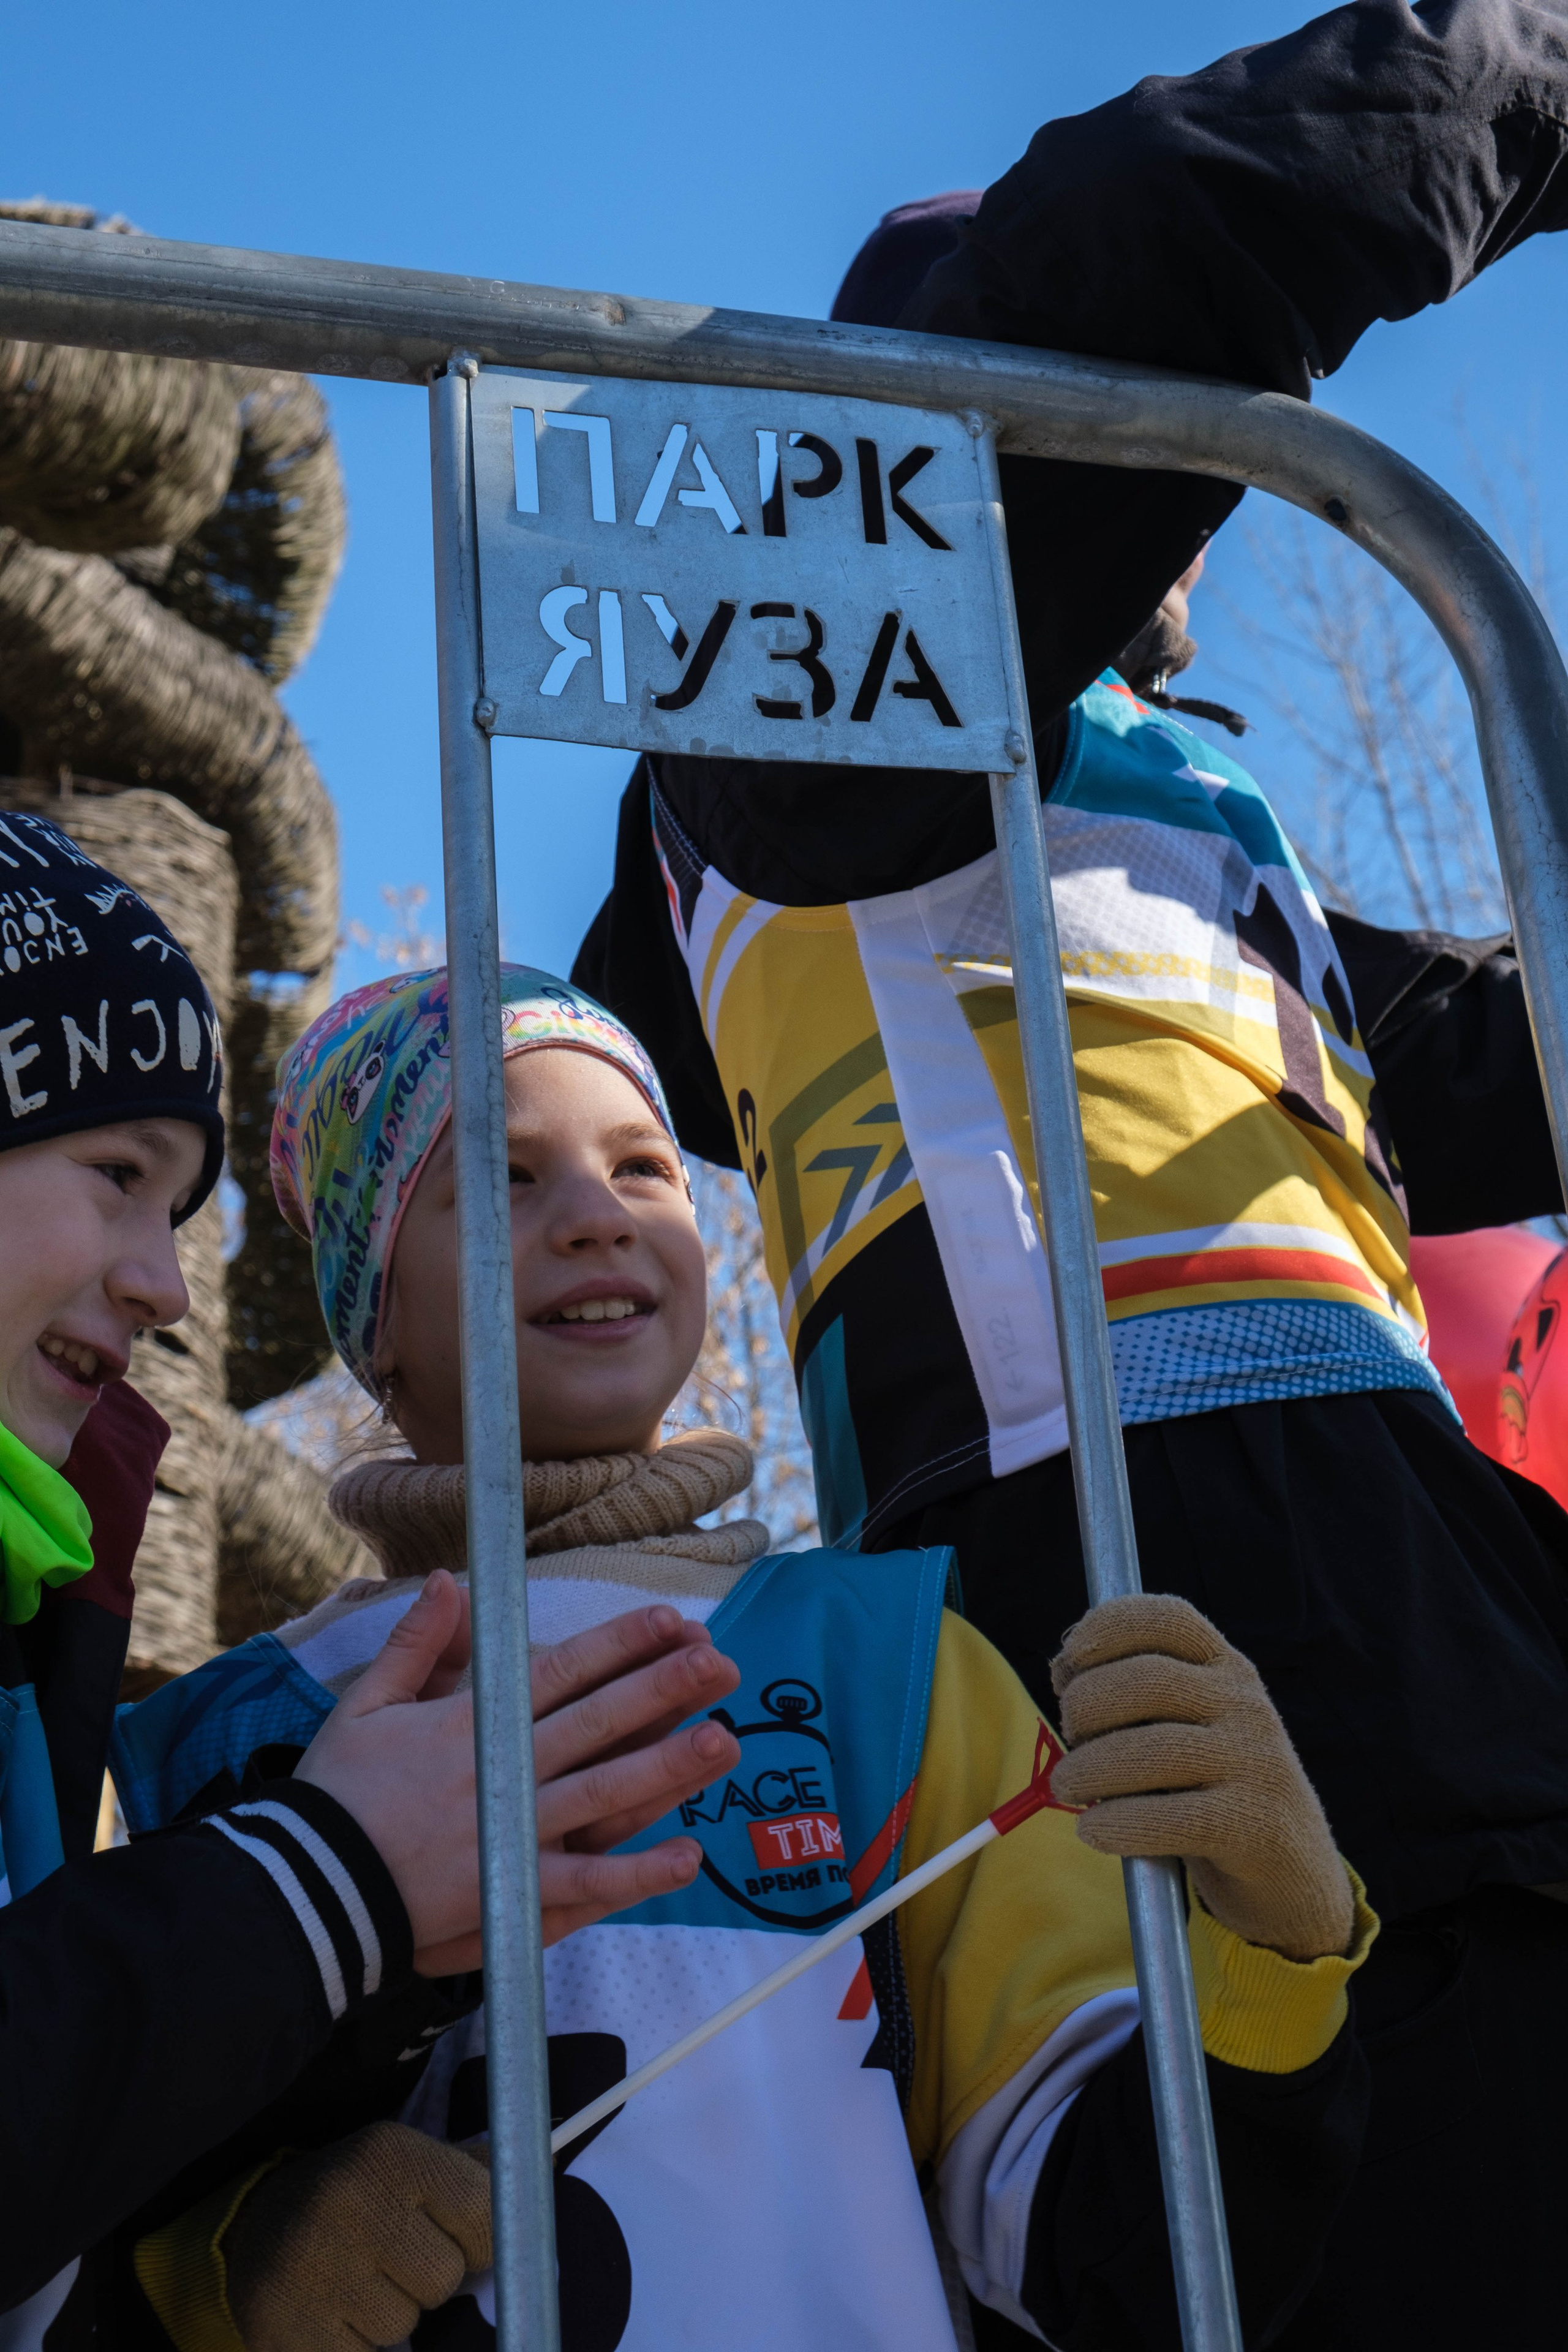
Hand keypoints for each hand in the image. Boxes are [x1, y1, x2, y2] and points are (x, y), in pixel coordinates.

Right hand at [224, 2122, 488, 2351]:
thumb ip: (472, 2172)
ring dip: (392, 2316)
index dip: (484, 2237)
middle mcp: (348, 2201)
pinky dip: (357, 2346)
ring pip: (404, 2326)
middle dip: (430, 2279)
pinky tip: (334, 2313)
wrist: (252, 2228)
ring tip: (359, 2284)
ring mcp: (312, 2267)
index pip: (482, 2210)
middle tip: (395, 2261)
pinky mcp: (285, 2329)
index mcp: (389, 2153)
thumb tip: (543, 2170)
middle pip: (444, 2277)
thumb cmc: (356, 2197)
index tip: (464, 2239)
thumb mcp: (407, 2164)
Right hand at [298, 1576, 740, 1973]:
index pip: (562, 1672)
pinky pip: (588, 1883)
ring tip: (723, 1741)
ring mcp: (514, 1833)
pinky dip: (639, 1872)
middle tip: (720, 1664)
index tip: (670, 1620)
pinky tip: (687, 1855)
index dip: (620, 1644)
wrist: (308, 1888)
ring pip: (607, 1794)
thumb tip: (448, 1583)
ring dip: (669, 1767)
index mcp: (472, 1721)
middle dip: (663, 1688)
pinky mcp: (514, 1893)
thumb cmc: (336, 1793)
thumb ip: (416, 1644)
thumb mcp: (365, 1705)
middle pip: (599, 1722)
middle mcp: (504, 1771)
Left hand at [1049, 1594, 1354, 1962]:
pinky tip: (1094, 1831)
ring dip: (1088, 1770)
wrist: (1292, 1878)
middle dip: (1086, 1708)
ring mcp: (1257, 1762)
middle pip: (1146, 1680)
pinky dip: (1117, 1824)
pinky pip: (1171, 1817)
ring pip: (1152, 1750)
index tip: (1070, 1657)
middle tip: (1069, 1742)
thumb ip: (1123, 1695)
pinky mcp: (1256, 1825)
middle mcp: (1246, 1704)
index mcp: (1226, 1669)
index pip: (1169, 1618)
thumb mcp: (1177, 1730)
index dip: (1109, 1626)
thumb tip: (1062, 1665)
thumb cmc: (1211, 1793)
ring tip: (1068, 1788)